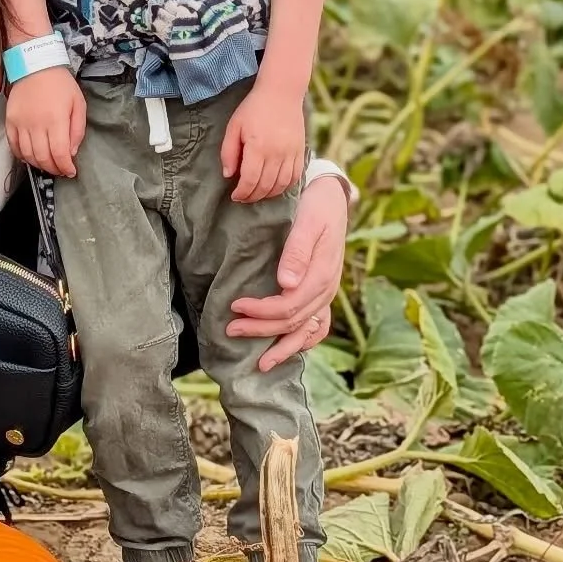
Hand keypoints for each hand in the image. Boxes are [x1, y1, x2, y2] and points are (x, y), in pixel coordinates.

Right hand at [6, 68, 86, 177]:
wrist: (35, 66)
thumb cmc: (60, 84)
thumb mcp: (78, 103)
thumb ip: (77, 130)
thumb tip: (71, 152)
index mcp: (56, 119)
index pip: (59, 153)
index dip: (65, 167)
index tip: (70, 171)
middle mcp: (36, 124)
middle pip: (43, 158)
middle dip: (53, 169)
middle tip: (60, 170)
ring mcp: (20, 123)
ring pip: (27, 155)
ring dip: (38, 165)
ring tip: (47, 165)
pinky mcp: (10, 121)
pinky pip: (13, 145)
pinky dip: (22, 156)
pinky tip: (31, 157)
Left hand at [219, 83, 306, 203]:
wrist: (281, 92)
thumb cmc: (254, 108)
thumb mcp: (234, 126)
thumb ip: (228, 152)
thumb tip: (228, 175)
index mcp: (258, 147)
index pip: (250, 180)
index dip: (242, 193)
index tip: (235, 196)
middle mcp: (277, 153)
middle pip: (265, 186)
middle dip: (252, 196)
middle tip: (244, 198)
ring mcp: (291, 153)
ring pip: (281, 185)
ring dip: (268, 194)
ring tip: (257, 193)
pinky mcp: (301, 152)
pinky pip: (295, 177)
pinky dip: (285, 187)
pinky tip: (275, 186)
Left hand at [226, 174, 349, 371]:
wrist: (332, 197)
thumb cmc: (315, 206)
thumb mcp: (308, 221)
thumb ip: (297, 251)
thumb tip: (285, 284)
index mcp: (321, 276)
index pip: (288, 306)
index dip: (261, 312)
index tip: (234, 306)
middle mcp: (326, 290)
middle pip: (292, 322)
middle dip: (261, 330)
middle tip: (231, 330)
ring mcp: (326, 295)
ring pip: (305, 331)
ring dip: (282, 348)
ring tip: (260, 364)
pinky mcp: (321, 293)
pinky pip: (316, 326)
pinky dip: (302, 341)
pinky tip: (285, 349)